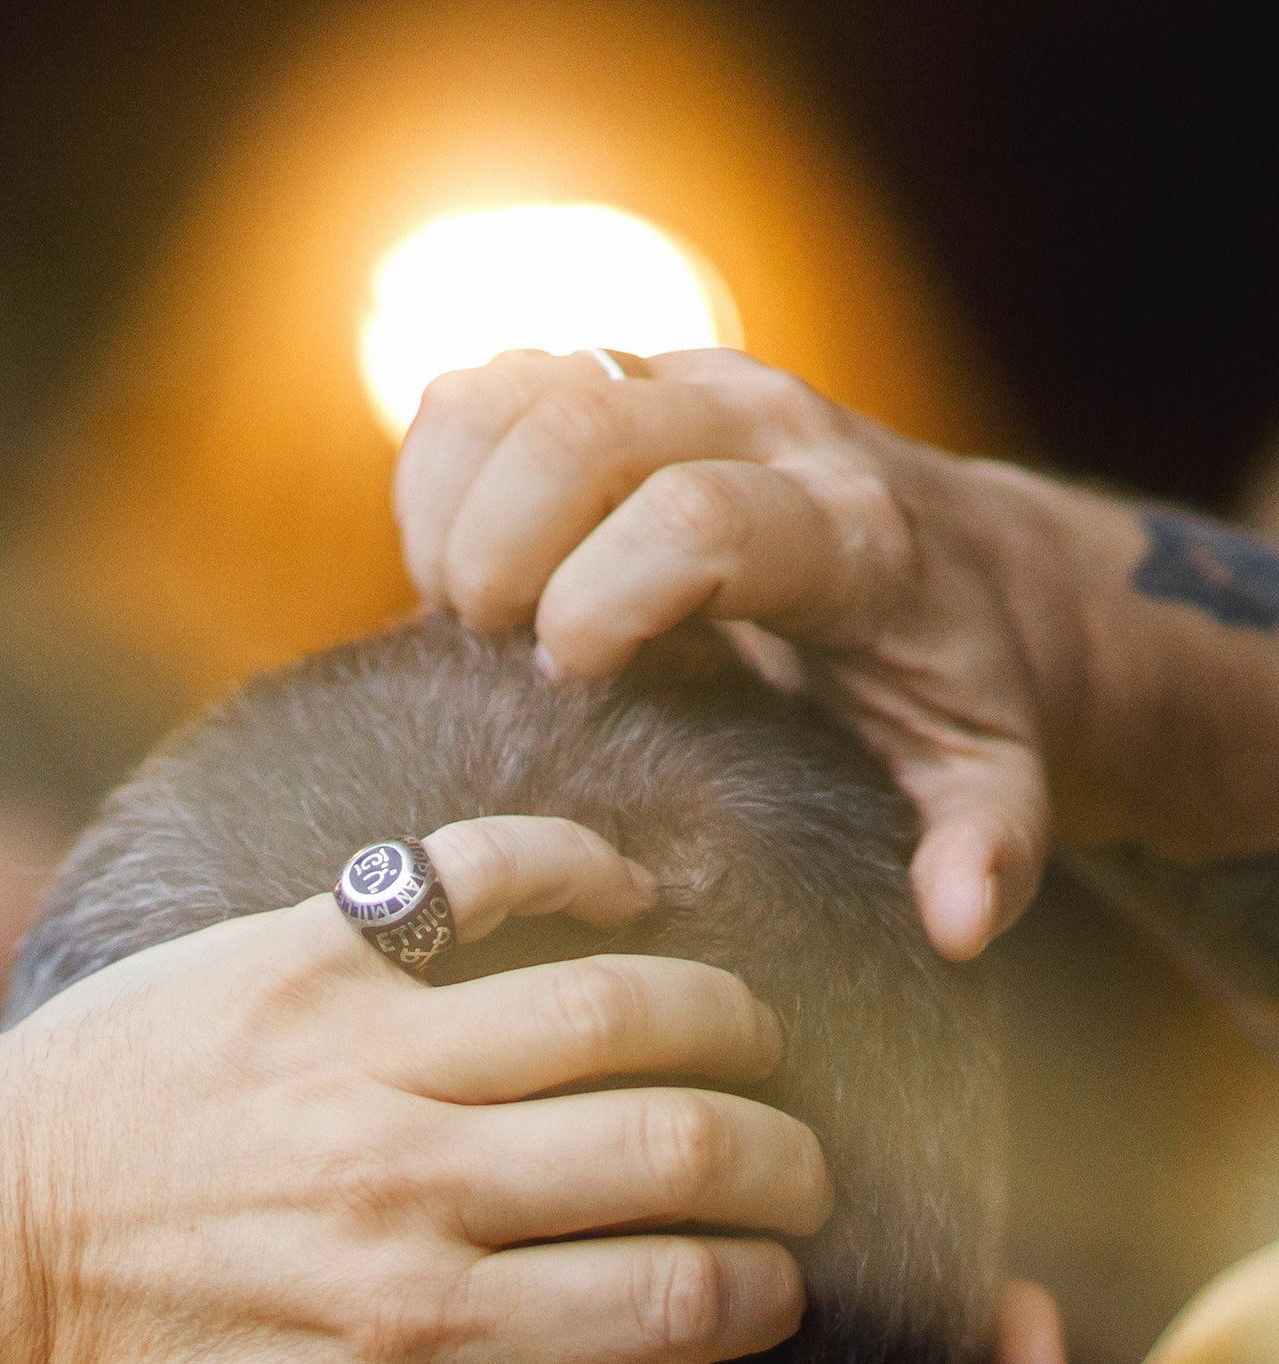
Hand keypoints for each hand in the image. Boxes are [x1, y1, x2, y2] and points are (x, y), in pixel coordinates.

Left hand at [0, 816, 830, 1363]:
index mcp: (412, 1338)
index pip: (676, 1301)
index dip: (762, 1295)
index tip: (768, 1292)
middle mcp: (404, 1184)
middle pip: (685, 1145)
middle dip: (785, 1163)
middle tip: (792, 1175)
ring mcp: (352, 1049)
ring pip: (621, 1002)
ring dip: (727, 1022)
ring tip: (747, 1052)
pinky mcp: (295, 950)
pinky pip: (481, 874)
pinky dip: (580, 867)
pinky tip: (630, 901)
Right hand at [395, 349, 1061, 958]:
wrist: (972, 563)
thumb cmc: (952, 691)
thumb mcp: (988, 778)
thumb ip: (986, 847)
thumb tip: (955, 924)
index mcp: (846, 528)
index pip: (696, 518)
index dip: (601, 599)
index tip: (574, 684)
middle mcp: (767, 424)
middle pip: (581, 427)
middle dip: (498, 549)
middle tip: (491, 651)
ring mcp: (687, 385)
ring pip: (520, 389)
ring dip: (455, 507)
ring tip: (468, 615)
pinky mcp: (625, 375)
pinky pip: (486, 387)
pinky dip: (439, 475)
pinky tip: (461, 570)